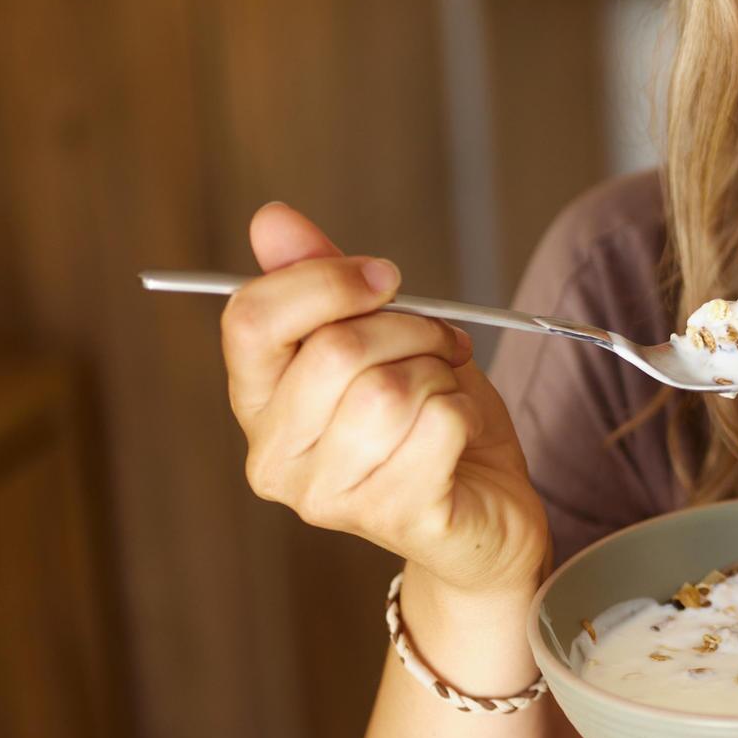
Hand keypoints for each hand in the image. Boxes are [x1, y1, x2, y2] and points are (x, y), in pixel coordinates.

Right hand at [219, 201, 549, 599]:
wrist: (484, 515)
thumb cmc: (428, 423)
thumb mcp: (379, 340)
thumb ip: (323, 283)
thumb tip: (271, 220)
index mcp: (255, 403)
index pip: (252, 318)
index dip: (325, 280)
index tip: (384, 278)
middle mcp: (275, 458)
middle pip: (335, 350)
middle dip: (408, 329)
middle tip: (439, 342)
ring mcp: (328, 497)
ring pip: (390, 389)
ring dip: (440, 374)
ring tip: (446, 391)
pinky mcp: (393, 517)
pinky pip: (440, 424)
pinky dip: (466, 412)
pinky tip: (460, 434)